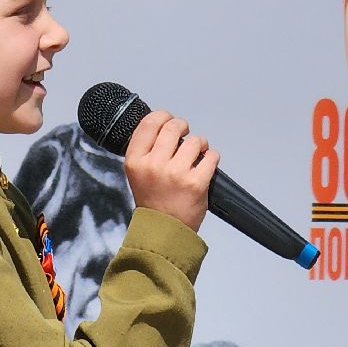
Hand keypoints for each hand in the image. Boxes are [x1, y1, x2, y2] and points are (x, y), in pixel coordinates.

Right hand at [123, 110, 218, 231]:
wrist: (164, 231)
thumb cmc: (153, 201)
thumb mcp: (137, 172)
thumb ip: (146, 149)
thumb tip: (163, 124)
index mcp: (135, 160)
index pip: (149, 123)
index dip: (162, 116)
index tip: (168, 120)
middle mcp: (153, 164)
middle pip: (173, 127)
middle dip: (182, 126)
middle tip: (185, 134)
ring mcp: (176, 173)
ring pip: (195, 141)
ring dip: (199, 144)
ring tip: (197, 154)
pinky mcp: (196, 183)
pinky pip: (211, 156)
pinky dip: (212, 157)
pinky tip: (206, 163)